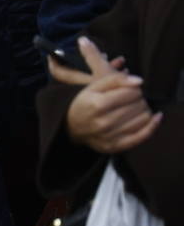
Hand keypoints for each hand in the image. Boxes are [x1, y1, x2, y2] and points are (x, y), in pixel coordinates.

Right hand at [55, 36, 160, 153]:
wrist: (70, 127)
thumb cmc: (85, 104)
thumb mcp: (93, 86)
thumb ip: (116, 79)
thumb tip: (139, 81)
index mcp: (97, 104)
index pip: (132, 93)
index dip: (134, 89)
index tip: (129, 90)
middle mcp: (103, 122)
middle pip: (139, 105)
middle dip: (139, 99)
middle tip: (131, 100)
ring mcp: (110, 136)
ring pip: (144, 119)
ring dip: (144, 110)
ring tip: (135, 108)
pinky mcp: (115, 146)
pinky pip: (142, 136)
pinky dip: (152, 125)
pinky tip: (156, 117)